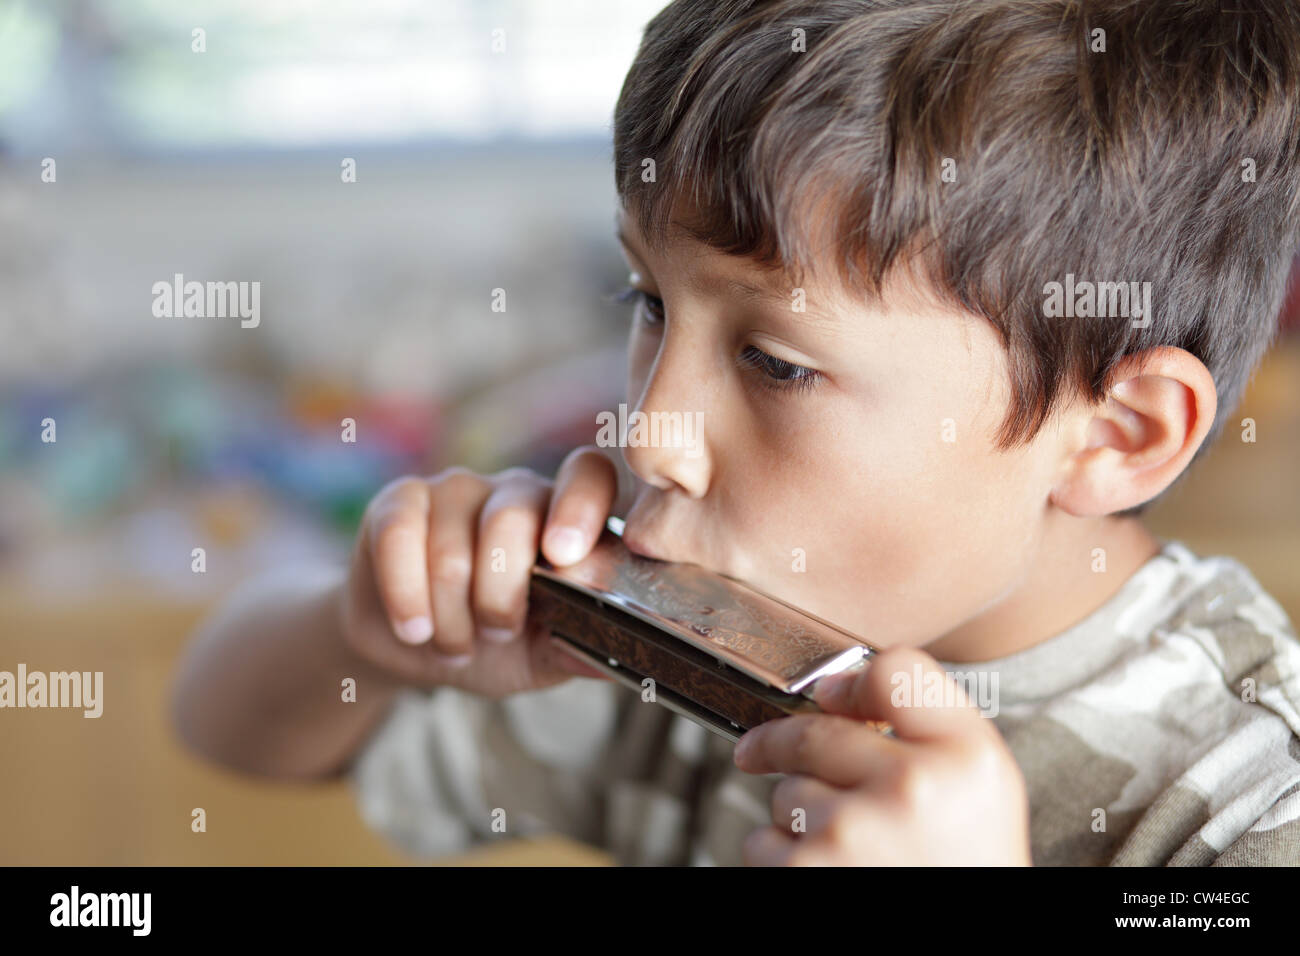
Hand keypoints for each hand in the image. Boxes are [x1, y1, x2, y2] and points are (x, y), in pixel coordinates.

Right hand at [339, 446, 619, 697]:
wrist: (414, 650)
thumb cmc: (492, 646)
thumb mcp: (542, 656)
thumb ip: (580, 647)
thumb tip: (631, 650)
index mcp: (565, 519)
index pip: (587, 475)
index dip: (579, 506)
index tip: (563, 556)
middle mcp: (515, 491)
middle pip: (513, 518)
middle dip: (500, 597)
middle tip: (497, 634)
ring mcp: (456, 490)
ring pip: (453, 549)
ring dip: (452, 618)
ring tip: (456, 644)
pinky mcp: (399, 502)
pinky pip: (400, 537)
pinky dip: (406, 595)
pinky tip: (415, 628)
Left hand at [732, 646, 1030, 864]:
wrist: (962, 952)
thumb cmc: (963, 865)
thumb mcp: (981, 787)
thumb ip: (926, 728)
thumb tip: (836, 692)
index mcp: (965, 758)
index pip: (895, 671)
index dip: (852, 683)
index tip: (828, 696)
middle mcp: (912, 786)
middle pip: (814, 730)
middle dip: (781, 743)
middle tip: (761, 751)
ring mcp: (853, 829)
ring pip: (785, 791)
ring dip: (798, 815)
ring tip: (847, 848)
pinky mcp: (806, 869)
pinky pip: (762, 841)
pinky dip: (782, 858)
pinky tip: (827, 871)